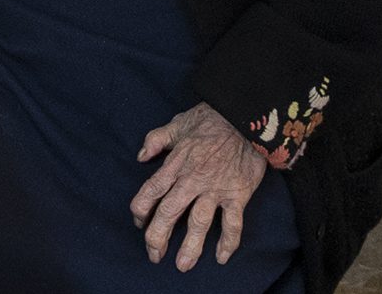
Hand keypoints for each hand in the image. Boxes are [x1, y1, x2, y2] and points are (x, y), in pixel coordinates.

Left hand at [131, 102, 269, 269]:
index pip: (150, 192)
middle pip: (169, 213)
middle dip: (158, 236)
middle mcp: (191, 181)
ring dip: (190, 246)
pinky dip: (228, 242)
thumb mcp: (176, 124)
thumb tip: (140, 156)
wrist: (243, 116)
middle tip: (154, 255)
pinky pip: (233, 223)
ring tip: (182, 265)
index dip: (141, 211)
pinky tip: (221, 257)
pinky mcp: (237, 194)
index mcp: (174, 165)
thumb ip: (155, 141)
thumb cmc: (209, 119)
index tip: (139, 222)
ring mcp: (215, 189)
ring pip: (199, 223)